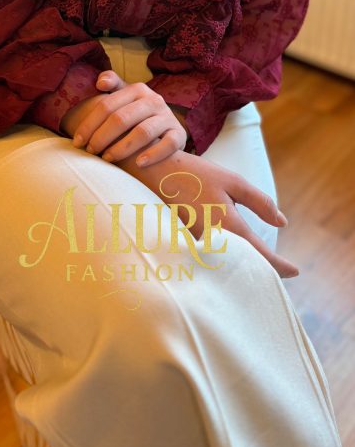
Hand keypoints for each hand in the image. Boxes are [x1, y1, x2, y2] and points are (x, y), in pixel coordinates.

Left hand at [71, 70, 187, 164]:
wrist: (168, 125)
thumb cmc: (137, 112)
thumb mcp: (125, 96)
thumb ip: (112, 84)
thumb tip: (100, 82)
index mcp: (137, 89)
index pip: (107, 106)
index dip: (89, 124)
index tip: (77, 141)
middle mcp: (153, 100)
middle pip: (122, 119)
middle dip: (102, 137)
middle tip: (91, 151)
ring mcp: (167, 117)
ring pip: (143, 132)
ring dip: (122, 148)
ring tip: (108, 159)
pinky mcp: (179, 135)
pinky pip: (168, 145)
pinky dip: (153, 154)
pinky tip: (139, 164)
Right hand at [117, 148, 298, 278]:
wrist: (150, 174)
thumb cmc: (193, 174)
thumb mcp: (232, 181)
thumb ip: (260, 202)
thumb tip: (283, 222)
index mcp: (228, 226)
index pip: (261, 255)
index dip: (280, 266)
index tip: (296, 272)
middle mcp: (212, 243)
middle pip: (243, 267)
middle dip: (260, 270)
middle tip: (277, 272)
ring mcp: (196, 247)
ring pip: (226, 266)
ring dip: (240, 266)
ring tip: (254, 265)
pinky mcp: (184, 247)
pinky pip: (209, 260)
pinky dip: (222, 261)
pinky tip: (226, 255)